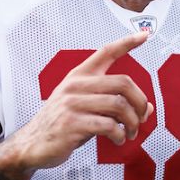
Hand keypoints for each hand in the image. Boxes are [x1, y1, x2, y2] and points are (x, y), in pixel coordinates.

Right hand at [4, 32, 153, 170]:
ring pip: (118, 105)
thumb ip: (113, 103)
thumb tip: (147, 108)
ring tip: (130, 133)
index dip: (127, 42)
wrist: (33, 144)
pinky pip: (108, 125)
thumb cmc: (62, 123)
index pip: (106, 52)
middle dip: (139, 102)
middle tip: (141, 118)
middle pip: (122, 83)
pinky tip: (118, 139)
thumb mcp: (86, 107)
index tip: (144, 35)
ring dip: (132, 123)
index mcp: (79, 76)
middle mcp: (75, 85)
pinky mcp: (71, 124)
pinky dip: (120, 135)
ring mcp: (72, 104)